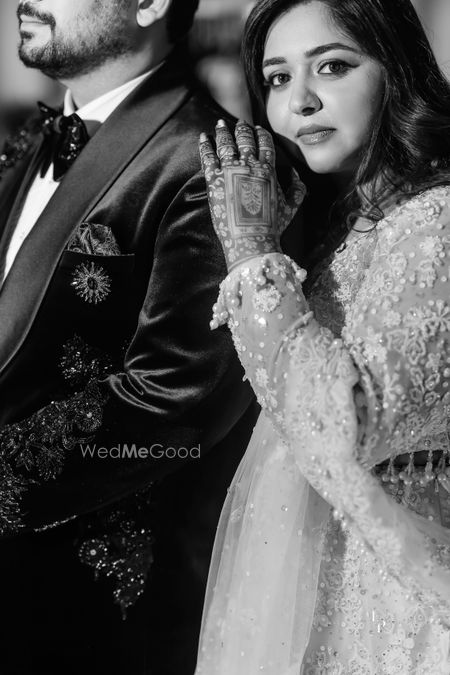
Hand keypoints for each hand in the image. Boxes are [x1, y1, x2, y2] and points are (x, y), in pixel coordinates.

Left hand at [199, 120, 305, 270]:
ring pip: (226, 143)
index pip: (265, 143)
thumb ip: (297, 188)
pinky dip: (205, 145)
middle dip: (242, 128)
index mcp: (269, 169)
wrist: (251, 239)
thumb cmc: (272, 227)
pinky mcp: (214, 179)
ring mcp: (230, 170)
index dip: (261, 134)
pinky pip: (208, 156)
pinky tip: (203, 137)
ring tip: (220, 123)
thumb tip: (295, 175)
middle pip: (245, 139)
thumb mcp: (291, 207)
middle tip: (239, 122)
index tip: (257, 129)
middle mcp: (249, 165)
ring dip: (223, 131)